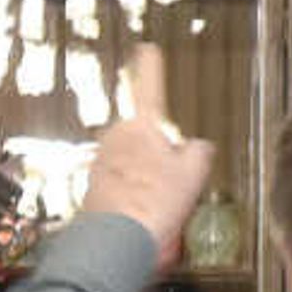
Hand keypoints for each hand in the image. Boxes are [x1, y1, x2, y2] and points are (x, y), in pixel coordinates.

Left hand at [84, 42, 215, 268]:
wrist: (117, 242)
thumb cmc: (152, 204)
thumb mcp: (195, 172)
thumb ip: (199, 150)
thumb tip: (196, 148)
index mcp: (140, 126)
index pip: (149, 88)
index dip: (151, 68)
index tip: (147, 48)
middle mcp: (115, 138)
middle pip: (146, 138)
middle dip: (159, 156)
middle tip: (175, 182)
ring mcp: (100, 163)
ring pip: (134, 166)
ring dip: (147, 180)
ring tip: (160, 206)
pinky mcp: (92, 187)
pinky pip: (122, 187)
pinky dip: (134, 199)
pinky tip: (145, 217)